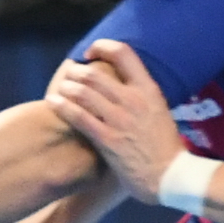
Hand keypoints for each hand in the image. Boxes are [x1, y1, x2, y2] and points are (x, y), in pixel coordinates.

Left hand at [48, 40, 188, 196]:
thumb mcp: (159, 110)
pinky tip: (53, 103)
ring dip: (66, 87)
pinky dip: (62, 106)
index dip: (102, 47)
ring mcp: (119, 119)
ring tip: (59, 89)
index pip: (123, 53)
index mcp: (148, 89)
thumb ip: (142, 95)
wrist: (170, 175)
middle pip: (94, 74)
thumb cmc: (165, 145)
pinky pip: (78, 117)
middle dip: (76, 72)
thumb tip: (124, 82)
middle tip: (68, 75)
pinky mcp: (107, 139)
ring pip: (83, 92)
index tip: (91, 53)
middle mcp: (133, 100)